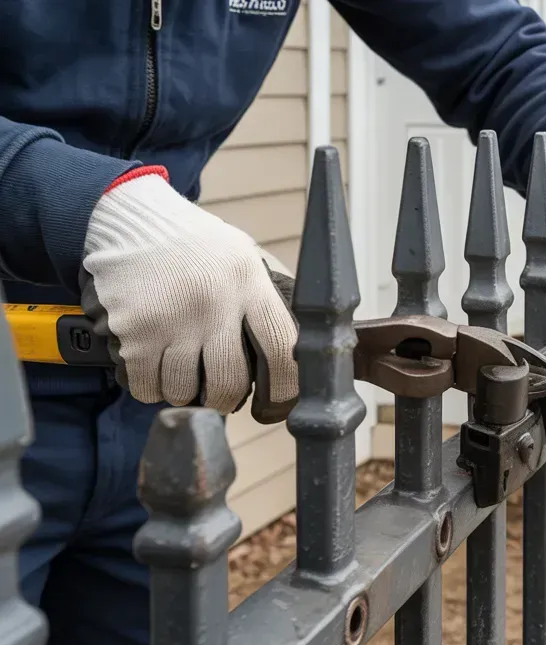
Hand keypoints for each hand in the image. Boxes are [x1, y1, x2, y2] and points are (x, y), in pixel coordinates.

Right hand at [80, 168, 297, 413]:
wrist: (130, 217)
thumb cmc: (195, 244)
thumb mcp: (243, 257)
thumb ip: (265, 299)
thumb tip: (295, 350)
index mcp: (249, 284)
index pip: (283, 350)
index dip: (285, 390)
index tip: (275, 405)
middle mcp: (215, 303)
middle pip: (229, 383)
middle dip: (225, 399)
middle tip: (220, 394)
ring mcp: (172, 319)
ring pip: (185, 390)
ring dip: (184, 393)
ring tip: (183, 375)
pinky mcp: (134, 330)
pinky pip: (147, 385)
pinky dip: (151, 388)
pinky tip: (155, 372)